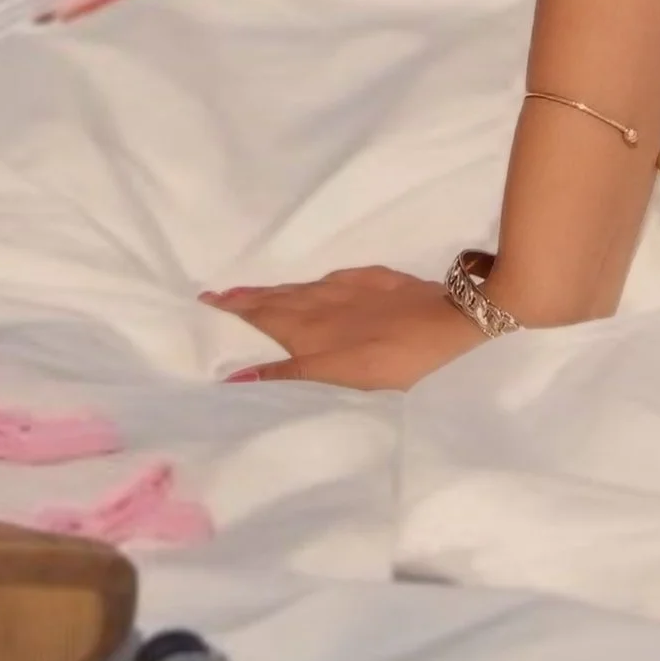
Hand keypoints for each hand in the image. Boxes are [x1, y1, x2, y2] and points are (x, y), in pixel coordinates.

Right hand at [200, 264, 490, 391]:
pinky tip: (315, 289)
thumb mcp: (341, 380)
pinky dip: (312, 286)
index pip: (262, 317)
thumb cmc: (399, 362)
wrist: (455, 323)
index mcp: (311, 330)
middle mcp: (324, 303)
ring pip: (301, 290)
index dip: (233, 312)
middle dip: (246, 300)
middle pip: (276, 300)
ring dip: (273, 293)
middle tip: (216, 299)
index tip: (204, 304)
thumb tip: (236, 376)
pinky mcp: (378, 281)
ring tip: (251, 295)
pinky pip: (332, 281)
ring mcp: (352, 289)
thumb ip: (290, 377)